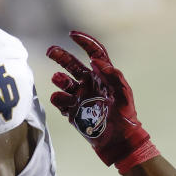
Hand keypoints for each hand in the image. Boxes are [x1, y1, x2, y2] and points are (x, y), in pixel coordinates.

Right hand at [46, 31, 158, 171]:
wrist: (119, 140)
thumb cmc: (125, 115)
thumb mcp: (123, 93)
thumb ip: (112, 76)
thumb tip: (96, 61)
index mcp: (103, 76)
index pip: (93, 53)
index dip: (84, 42)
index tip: (72, 34)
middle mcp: (89, 83)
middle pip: (72, 65)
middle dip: (61, 56)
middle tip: (50, 50)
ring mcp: (80, 97)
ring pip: (64, 83)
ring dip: (59, 79)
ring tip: (58, 78)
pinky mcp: (73, 111)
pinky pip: (61, 101)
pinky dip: (58, 98)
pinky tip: (61, 98)